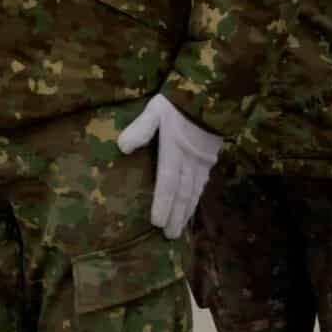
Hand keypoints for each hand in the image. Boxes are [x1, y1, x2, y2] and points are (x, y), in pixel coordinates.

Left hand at [116, 93, 222, 239]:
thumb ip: (140, 128)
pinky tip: (192, 208)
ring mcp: (201, 163)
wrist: (208, 95)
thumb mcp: (154, 111)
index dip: (163, 203)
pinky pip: (202, 185)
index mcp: (174, 151)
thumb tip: (122, 147)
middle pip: (182, 193)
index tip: (157, 222)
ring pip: (194, 192)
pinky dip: (196, 199)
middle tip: (170, 236)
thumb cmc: (176, 104)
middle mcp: (190, 161)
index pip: (168, 182)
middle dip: (175, 215)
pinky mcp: (209, 160)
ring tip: (180, 229)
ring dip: (186, 211)